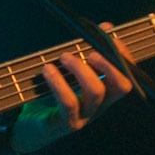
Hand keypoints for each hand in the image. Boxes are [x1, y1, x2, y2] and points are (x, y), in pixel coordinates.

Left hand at [7, 24, 134, 154]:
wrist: (28, 129)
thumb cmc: (50, 96)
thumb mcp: (69, 72)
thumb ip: (86, 50)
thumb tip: (107, 26)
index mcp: (103, 94)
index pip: (127, 76)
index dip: (125, 58)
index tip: (113, 39)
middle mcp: (98, 107)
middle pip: (120, 86)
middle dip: (109, 64)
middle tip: (90, 52)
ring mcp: (84, 117)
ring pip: (95, 92)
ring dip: (81, 69)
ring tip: (64, 57)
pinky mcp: (64, 124)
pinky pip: (68, 103)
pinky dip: (59, 83)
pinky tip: (47, 70)